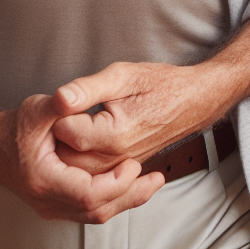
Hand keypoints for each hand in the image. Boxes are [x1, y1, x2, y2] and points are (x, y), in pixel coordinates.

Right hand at [0, 77, 163, 223]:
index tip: (135, 163)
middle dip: (130, 194)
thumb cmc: (18, 126)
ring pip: (95, 215)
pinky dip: (114, 199)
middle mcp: (47, 200)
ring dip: (126, 200)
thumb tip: (69, 95)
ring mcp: (52, 206)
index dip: (115, 182)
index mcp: (43, 178)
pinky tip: (132, 184)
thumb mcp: (40, 108)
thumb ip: (61, 103)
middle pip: (96, 210)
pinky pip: (90, 211)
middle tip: (154, 176)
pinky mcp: (58, 205)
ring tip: (153, 182)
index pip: (87, 193)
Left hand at [52, 61, 224, 174]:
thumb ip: (88, 88)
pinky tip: (83, 137)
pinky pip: (89, 173)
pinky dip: (79, 158)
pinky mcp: (120, 169)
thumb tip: (59, 98)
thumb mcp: (123, 75)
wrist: (192, 101)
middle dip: (57, 134)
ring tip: (75, 121)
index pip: (65, 132)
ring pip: (74, 169)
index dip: (60, 112)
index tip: (68, 99)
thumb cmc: (160, 84)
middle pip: (64, 157)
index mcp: (114, 134)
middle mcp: (115, 158)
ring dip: (66, 148)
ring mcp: (118, 167)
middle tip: (67, 110)